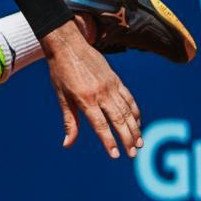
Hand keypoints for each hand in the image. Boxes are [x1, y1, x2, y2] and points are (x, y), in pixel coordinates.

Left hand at [42, 20, 143, 158]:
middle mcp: (101, 93)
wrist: (68, 44)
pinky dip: (135, 111)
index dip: (108, 141)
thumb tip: (67, 144)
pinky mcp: (116, 80)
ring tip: (139, 143)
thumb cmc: (61, 72)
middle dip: (127, 139)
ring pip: (127, 110)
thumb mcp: (62, 97)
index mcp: (86, 99)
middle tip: (133, 155)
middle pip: (118, 120)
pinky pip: (129, 98)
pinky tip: (138, 122)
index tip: (115, 155)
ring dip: (135, 128)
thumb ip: (69, 121)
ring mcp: (111, 85)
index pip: (100, 125)